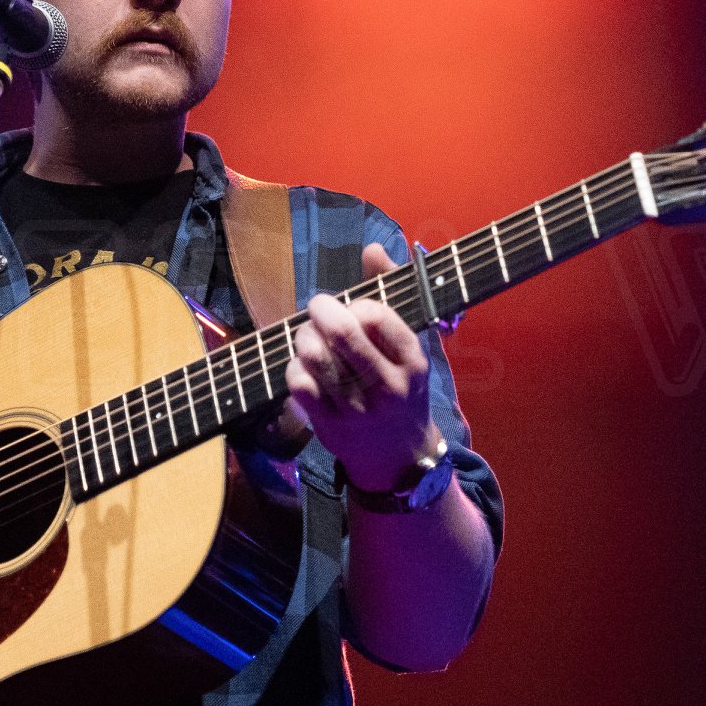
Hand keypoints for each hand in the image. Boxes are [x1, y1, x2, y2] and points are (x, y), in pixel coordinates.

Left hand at [284, 243, 437, 493]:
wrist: (399, 457)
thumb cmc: (403, 388)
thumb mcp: (411, 344)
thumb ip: (394, 293)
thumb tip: (374, 248)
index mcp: (412, 363)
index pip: (378, 316)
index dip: (356, 303)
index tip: (352, 307)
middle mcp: (387, 388)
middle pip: (343, 334)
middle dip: (321, 310)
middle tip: (317, 306)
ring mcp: (357, 410)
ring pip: (316, 358)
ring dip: (304, 336)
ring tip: (307, 334)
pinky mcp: (329, 426)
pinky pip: (298, 384)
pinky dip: (293, 366)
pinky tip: (302, 364)